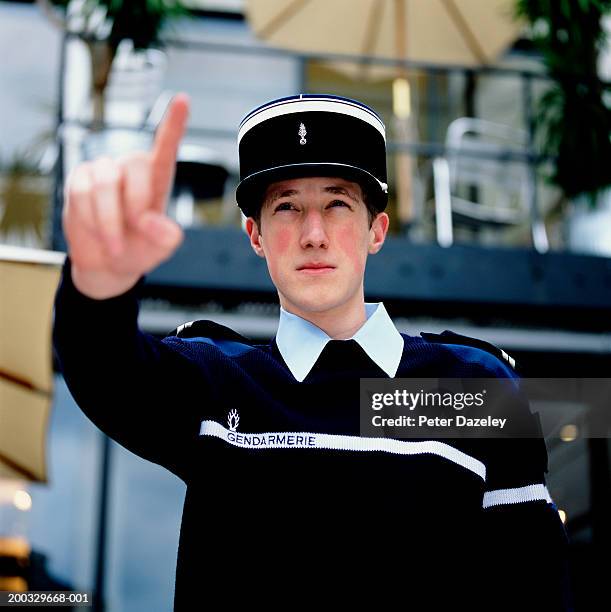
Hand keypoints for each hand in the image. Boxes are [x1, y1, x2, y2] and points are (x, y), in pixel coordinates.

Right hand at [63, 93, 189, 298]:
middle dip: (136, 204)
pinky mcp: (79, 180)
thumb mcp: (161, 248)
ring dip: (110, 220)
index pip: (166, 147)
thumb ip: (166, 237)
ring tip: (115, 241)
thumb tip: (153, 222)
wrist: (107, 264)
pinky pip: (80, 193)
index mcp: (157, 180)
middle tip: (136, 230)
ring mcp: (103, 172)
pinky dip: (91, 219)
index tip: (183, 99)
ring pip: (105, 182)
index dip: (174, 123)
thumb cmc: (139, 249)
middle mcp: (131, 170)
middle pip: (135, 164)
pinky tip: (96, 230)